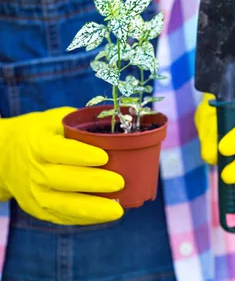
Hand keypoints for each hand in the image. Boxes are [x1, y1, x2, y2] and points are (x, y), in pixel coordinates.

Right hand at [0, 107, 124, 224]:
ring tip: (117, 210)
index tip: (104, 157)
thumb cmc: (42, 133)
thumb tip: (119, 122)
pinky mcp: (38, 209)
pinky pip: (62, 216)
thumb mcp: (56, 119)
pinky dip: (84, 218)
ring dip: (91, 208)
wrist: (5, 155)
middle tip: (120, 183)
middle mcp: (33, 170)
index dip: (80, 155)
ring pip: (62, 204)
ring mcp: (34, 193)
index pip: (58, 150)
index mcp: (38, 143)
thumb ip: (82, 122)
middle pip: (62, 179)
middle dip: (92, 182)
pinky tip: (105, 215)